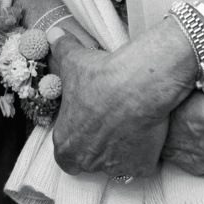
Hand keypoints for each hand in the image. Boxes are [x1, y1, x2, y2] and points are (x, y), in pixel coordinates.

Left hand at [47, 26, 196, 180]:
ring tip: (132, 124)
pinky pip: (142, 164)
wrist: (140, 84)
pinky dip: (146, 152)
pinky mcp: (141, 166)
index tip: (89, 123)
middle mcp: (87, 161)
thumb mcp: (75, 61)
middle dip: (99, 146)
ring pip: (117, 164)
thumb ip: (61, 51)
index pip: (66, 151)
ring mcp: (115, 167)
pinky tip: (149, 131)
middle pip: (91, 160)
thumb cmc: (102, 76)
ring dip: (122, 150)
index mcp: (66, 144)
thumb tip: (54, 36)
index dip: (77, 136)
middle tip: (111, 124)